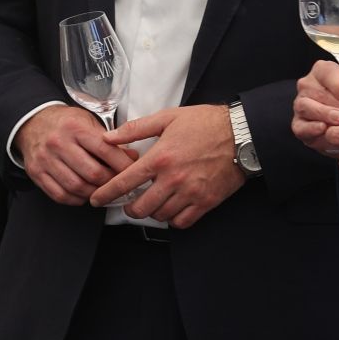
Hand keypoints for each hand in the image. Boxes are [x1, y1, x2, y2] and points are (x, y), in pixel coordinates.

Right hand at [17, 105, 138, 204]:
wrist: (32, 122)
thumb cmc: (64, 123)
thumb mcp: (88, 121)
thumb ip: (110, 140)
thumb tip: (131, 157)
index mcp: (75, 128)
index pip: (105, 150)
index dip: (123, 165)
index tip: (133, 171)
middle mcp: (58, 143)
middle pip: (93, 173)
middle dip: (110, 182)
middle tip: (118, 184)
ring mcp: (45, 159)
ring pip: (77, 187)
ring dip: (94, 193)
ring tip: (101, 190)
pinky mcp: (36, 172)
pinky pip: (60, 195)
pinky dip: (75, 199)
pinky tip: (83, 194)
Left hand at [89, 104, 244, 226]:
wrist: (241, 134)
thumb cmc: (204, 124)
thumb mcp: (166, 118)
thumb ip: (135, 129)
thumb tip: (109, 137)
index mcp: (159, 158)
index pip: (124, 182)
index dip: (106, 194)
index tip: (96, 200)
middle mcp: (173, 179)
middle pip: (141, 207)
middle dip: (129, 208)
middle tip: (128, 204)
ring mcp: (191, 193)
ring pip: (161, 216)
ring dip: (151, 212)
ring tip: (150, 203)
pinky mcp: (207, 202)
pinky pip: (183, 222)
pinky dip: (173, 219)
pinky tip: (170, 209)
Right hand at [292, 60, 338, 155]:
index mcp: (324, 72)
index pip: (326, 72)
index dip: (338, 84)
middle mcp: (308, 86)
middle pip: (317, 91)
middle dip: (338, 105)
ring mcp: (301, 105)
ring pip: (305, 106)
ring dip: (324, 114)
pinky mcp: (299, 126)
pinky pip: (301, 126)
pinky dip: (311, 128)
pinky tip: (325, 129)